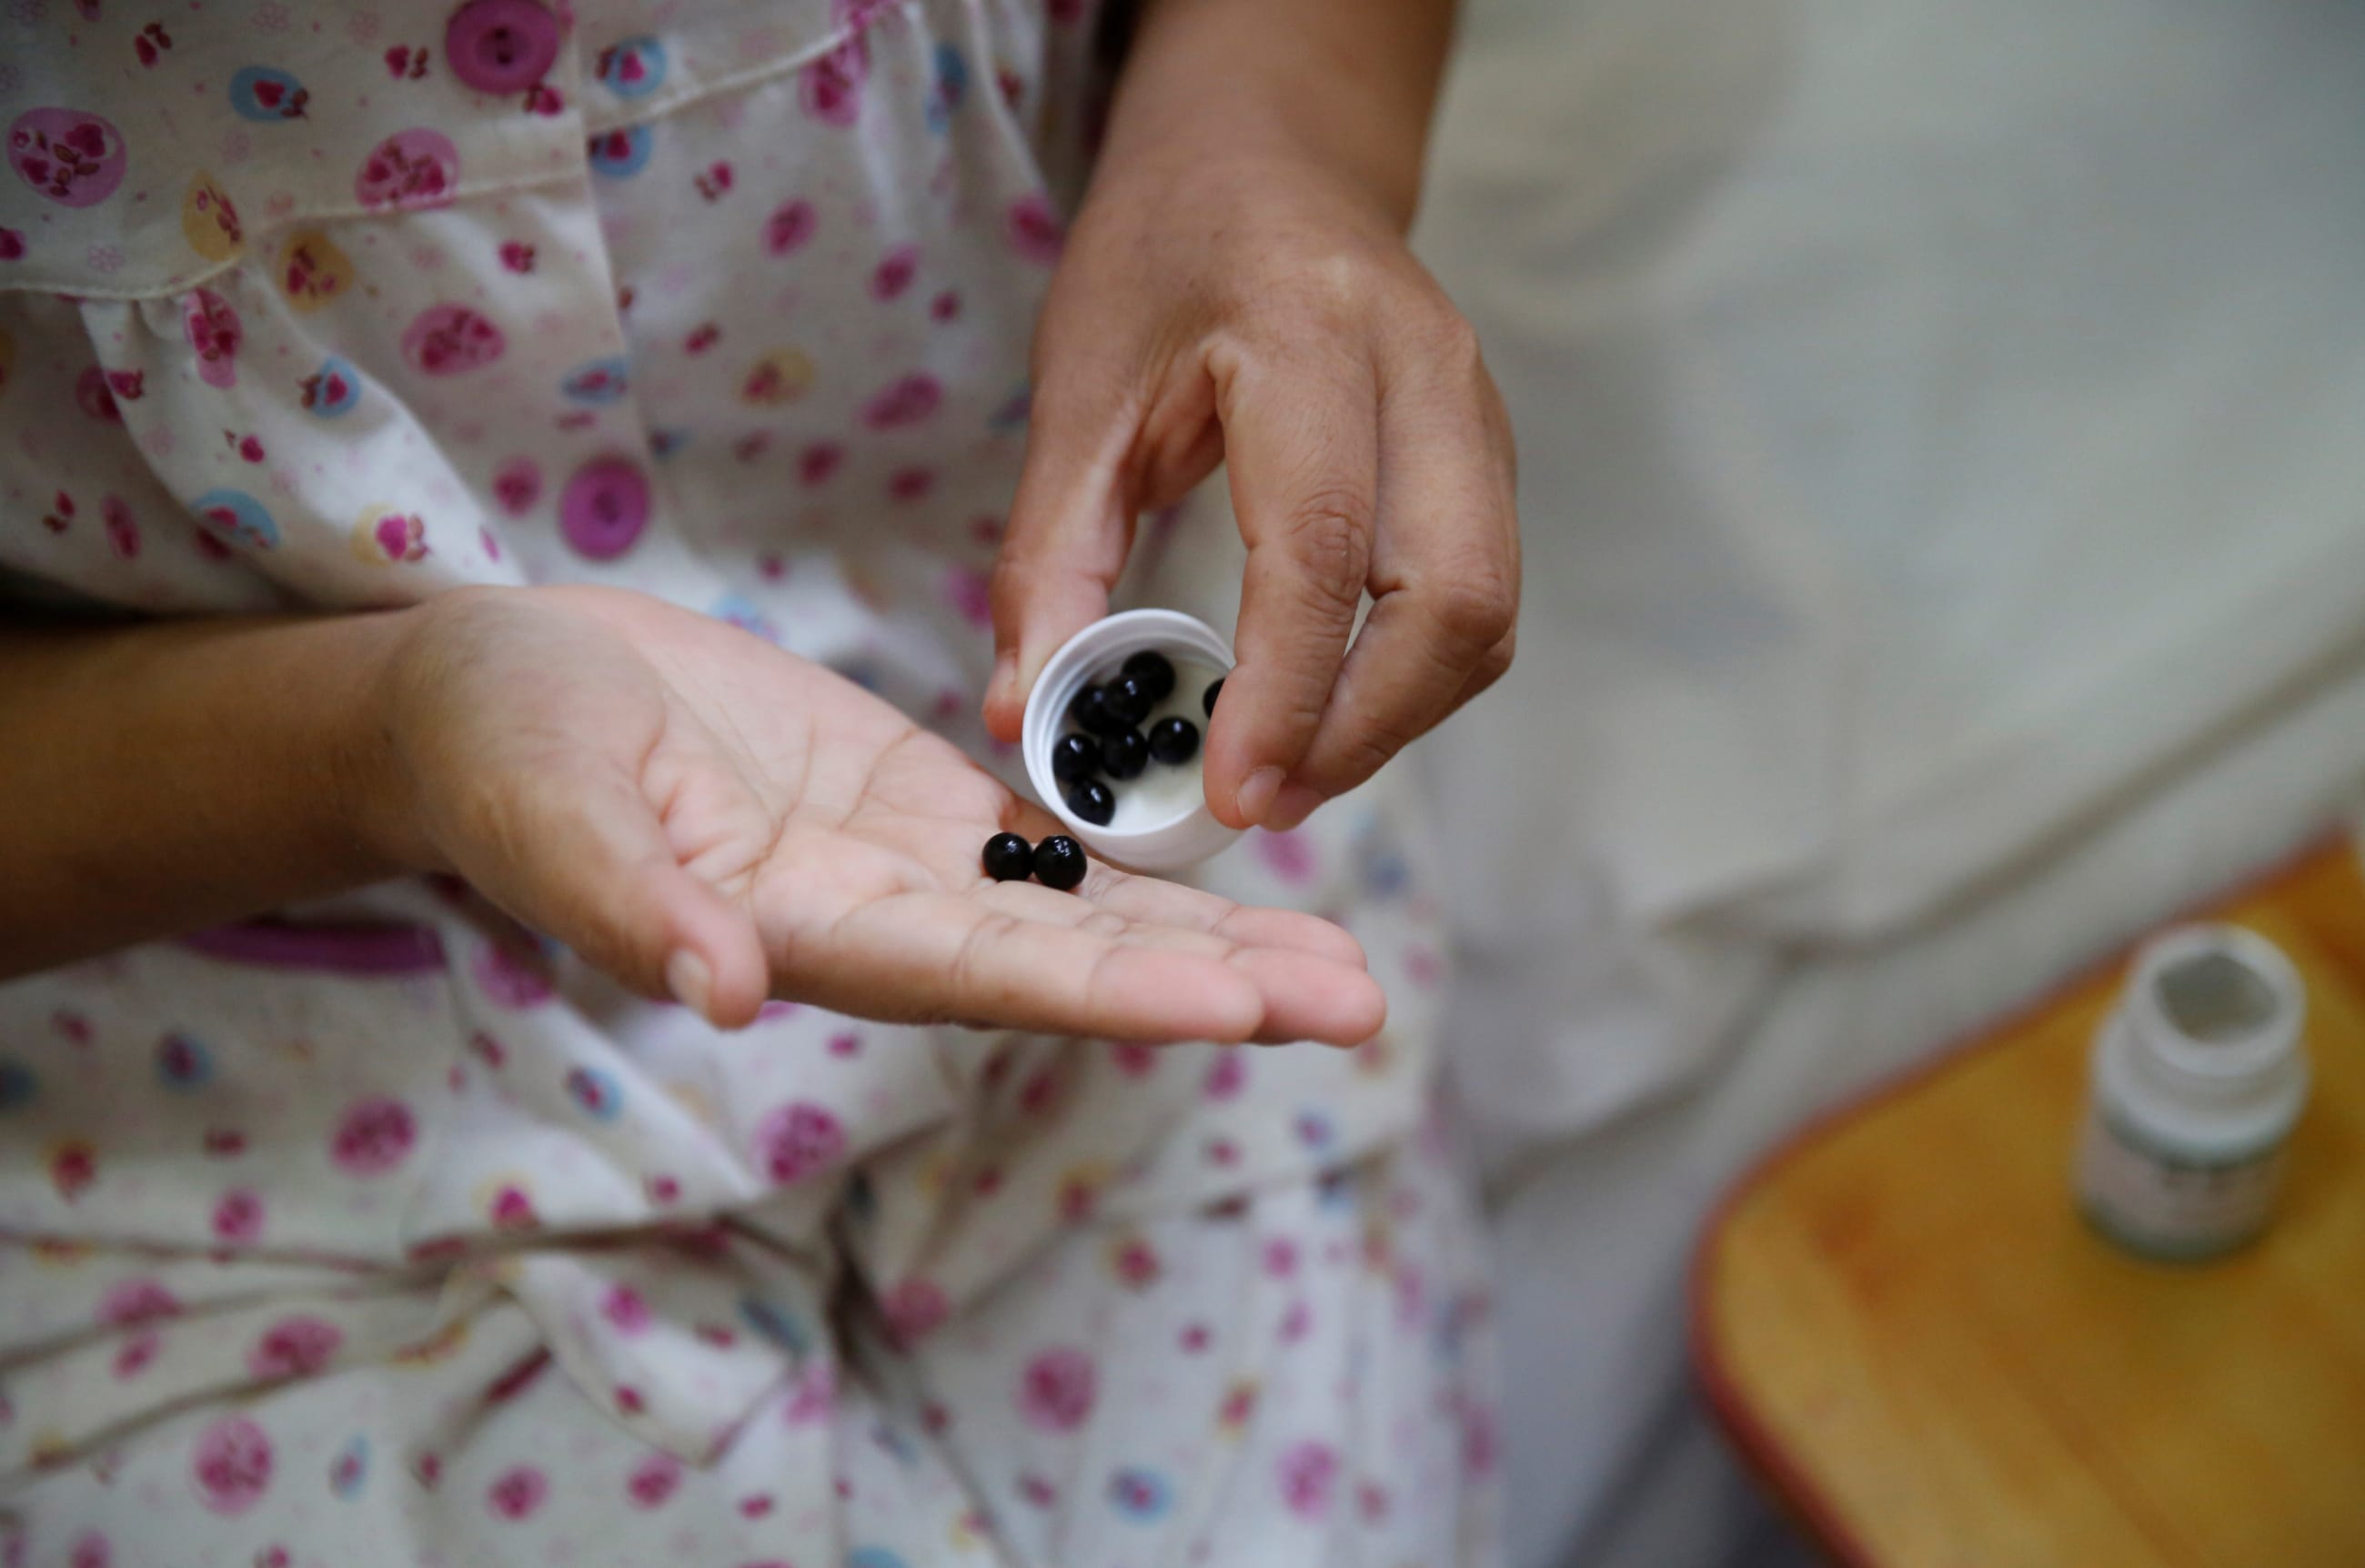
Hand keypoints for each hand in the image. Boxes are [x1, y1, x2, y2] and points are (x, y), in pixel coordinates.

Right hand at [370, 586, 1383, 1043]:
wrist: (489, 690)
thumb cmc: (493, 745)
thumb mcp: (541, 808)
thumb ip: (629, 902)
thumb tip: (721, 988)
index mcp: (802, 934)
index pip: (982, 977)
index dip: (1110, 992)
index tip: (1237, 1009)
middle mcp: (878, 921)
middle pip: (1069, 964)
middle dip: (1212, 986)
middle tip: (1357, 1005)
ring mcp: (902, 865)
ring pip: (1080, 911)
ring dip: (1210, 935)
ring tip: (1340, 961)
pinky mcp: (911, 800)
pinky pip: (1049, 836)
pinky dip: (1145, 855)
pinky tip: (1242, 860)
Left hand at [982, 147, 1518, 832]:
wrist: (1267, 157)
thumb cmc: (1163, 255)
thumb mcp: (1078, 389)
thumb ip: (1050, 555)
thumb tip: (1022, 710)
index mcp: (1309, 332)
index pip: (1323, 544)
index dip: (1286, 688)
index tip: (1234, 791)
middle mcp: (1424, 368)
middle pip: (1453, 594)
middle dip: (1366, 728)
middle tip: (1266, 802)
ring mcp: (1478, 411)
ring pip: (1484, 610)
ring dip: (1397, 717)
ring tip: (1290, 774)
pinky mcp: (1490, 455)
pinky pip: (1480, 595)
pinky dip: (1413, 677)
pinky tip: (1330, 710)